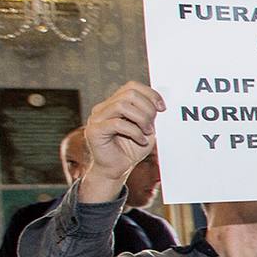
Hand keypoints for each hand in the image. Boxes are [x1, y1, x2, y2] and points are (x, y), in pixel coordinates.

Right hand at [79, 82, 165, 202]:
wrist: (117, 169)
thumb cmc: (131, 149)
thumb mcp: (146, 129)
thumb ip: (150, 115)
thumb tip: (160, 104)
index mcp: (115, 103)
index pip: (132, 86)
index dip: (150, 94)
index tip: (162, 108)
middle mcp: (104, 108)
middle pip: (129, 94)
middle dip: (147, 109)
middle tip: (152, 126)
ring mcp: (96, 118)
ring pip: (121, 105)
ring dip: (141, 119)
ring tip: (147, 132)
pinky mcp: (94, 130)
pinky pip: (116, 124)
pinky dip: (134, 132)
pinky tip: (141, 141)